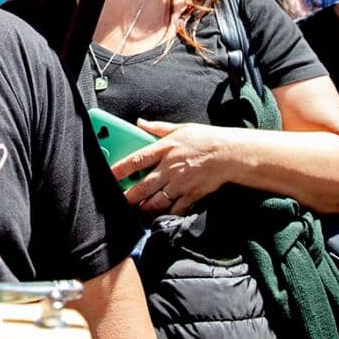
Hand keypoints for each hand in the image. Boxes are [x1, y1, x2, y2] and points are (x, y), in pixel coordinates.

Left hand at [112, 120, 229, 215]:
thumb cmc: (205, 139)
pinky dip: (165, 214)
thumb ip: (157, 128)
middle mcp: (170, 168)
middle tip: (120, 200)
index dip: (120, 169)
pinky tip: (158, 216)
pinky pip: (175, 209)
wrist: (230, 153)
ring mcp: (180, 183)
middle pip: (144, 186)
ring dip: (145, 207)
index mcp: (164, 149)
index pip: (136, 160)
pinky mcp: (191, 195)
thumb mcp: (179, 128)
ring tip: (137, 209)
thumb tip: (139, 123)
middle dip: (130, 196)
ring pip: (156, 201)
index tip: (109, 176)